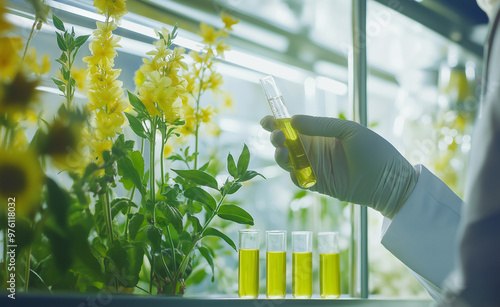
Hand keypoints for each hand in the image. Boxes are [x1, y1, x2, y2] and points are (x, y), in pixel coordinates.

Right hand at [260, 115, 416, 217]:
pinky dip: (293, 175)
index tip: (266, 121)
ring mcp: (315, 167)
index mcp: (320, 133)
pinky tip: (294, 169)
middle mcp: (314, 149)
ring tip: (282, 151)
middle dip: (276, 138)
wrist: (389, 180)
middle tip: (276, 136)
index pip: (294, 126)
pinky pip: (299, 179)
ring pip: (289, 161)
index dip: (277, 123)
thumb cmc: (374, 150)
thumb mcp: (349, 130)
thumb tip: (293, 120)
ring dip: (280, 156)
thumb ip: (321, 125)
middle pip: (286, 143)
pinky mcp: (318, 185)